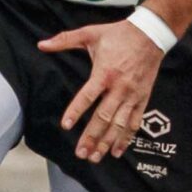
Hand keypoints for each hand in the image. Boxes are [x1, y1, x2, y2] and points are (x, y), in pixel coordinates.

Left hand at [42, 15, 168, 162]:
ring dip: (107, 142)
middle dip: (91, 136)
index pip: (87, 96)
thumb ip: (64, 40)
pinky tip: (117, 151)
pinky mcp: (143, 99)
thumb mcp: (90, 34)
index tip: (66, 125)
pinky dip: (126, 138)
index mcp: (104, 73)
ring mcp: (132, 95)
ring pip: (119, 124)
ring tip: (95, 157)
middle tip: (81, 153)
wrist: (151, 34)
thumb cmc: (118, 34)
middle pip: (104, 117)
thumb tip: (41, 44)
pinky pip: (134, 122)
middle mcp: (119, 87)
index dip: (76, 111)